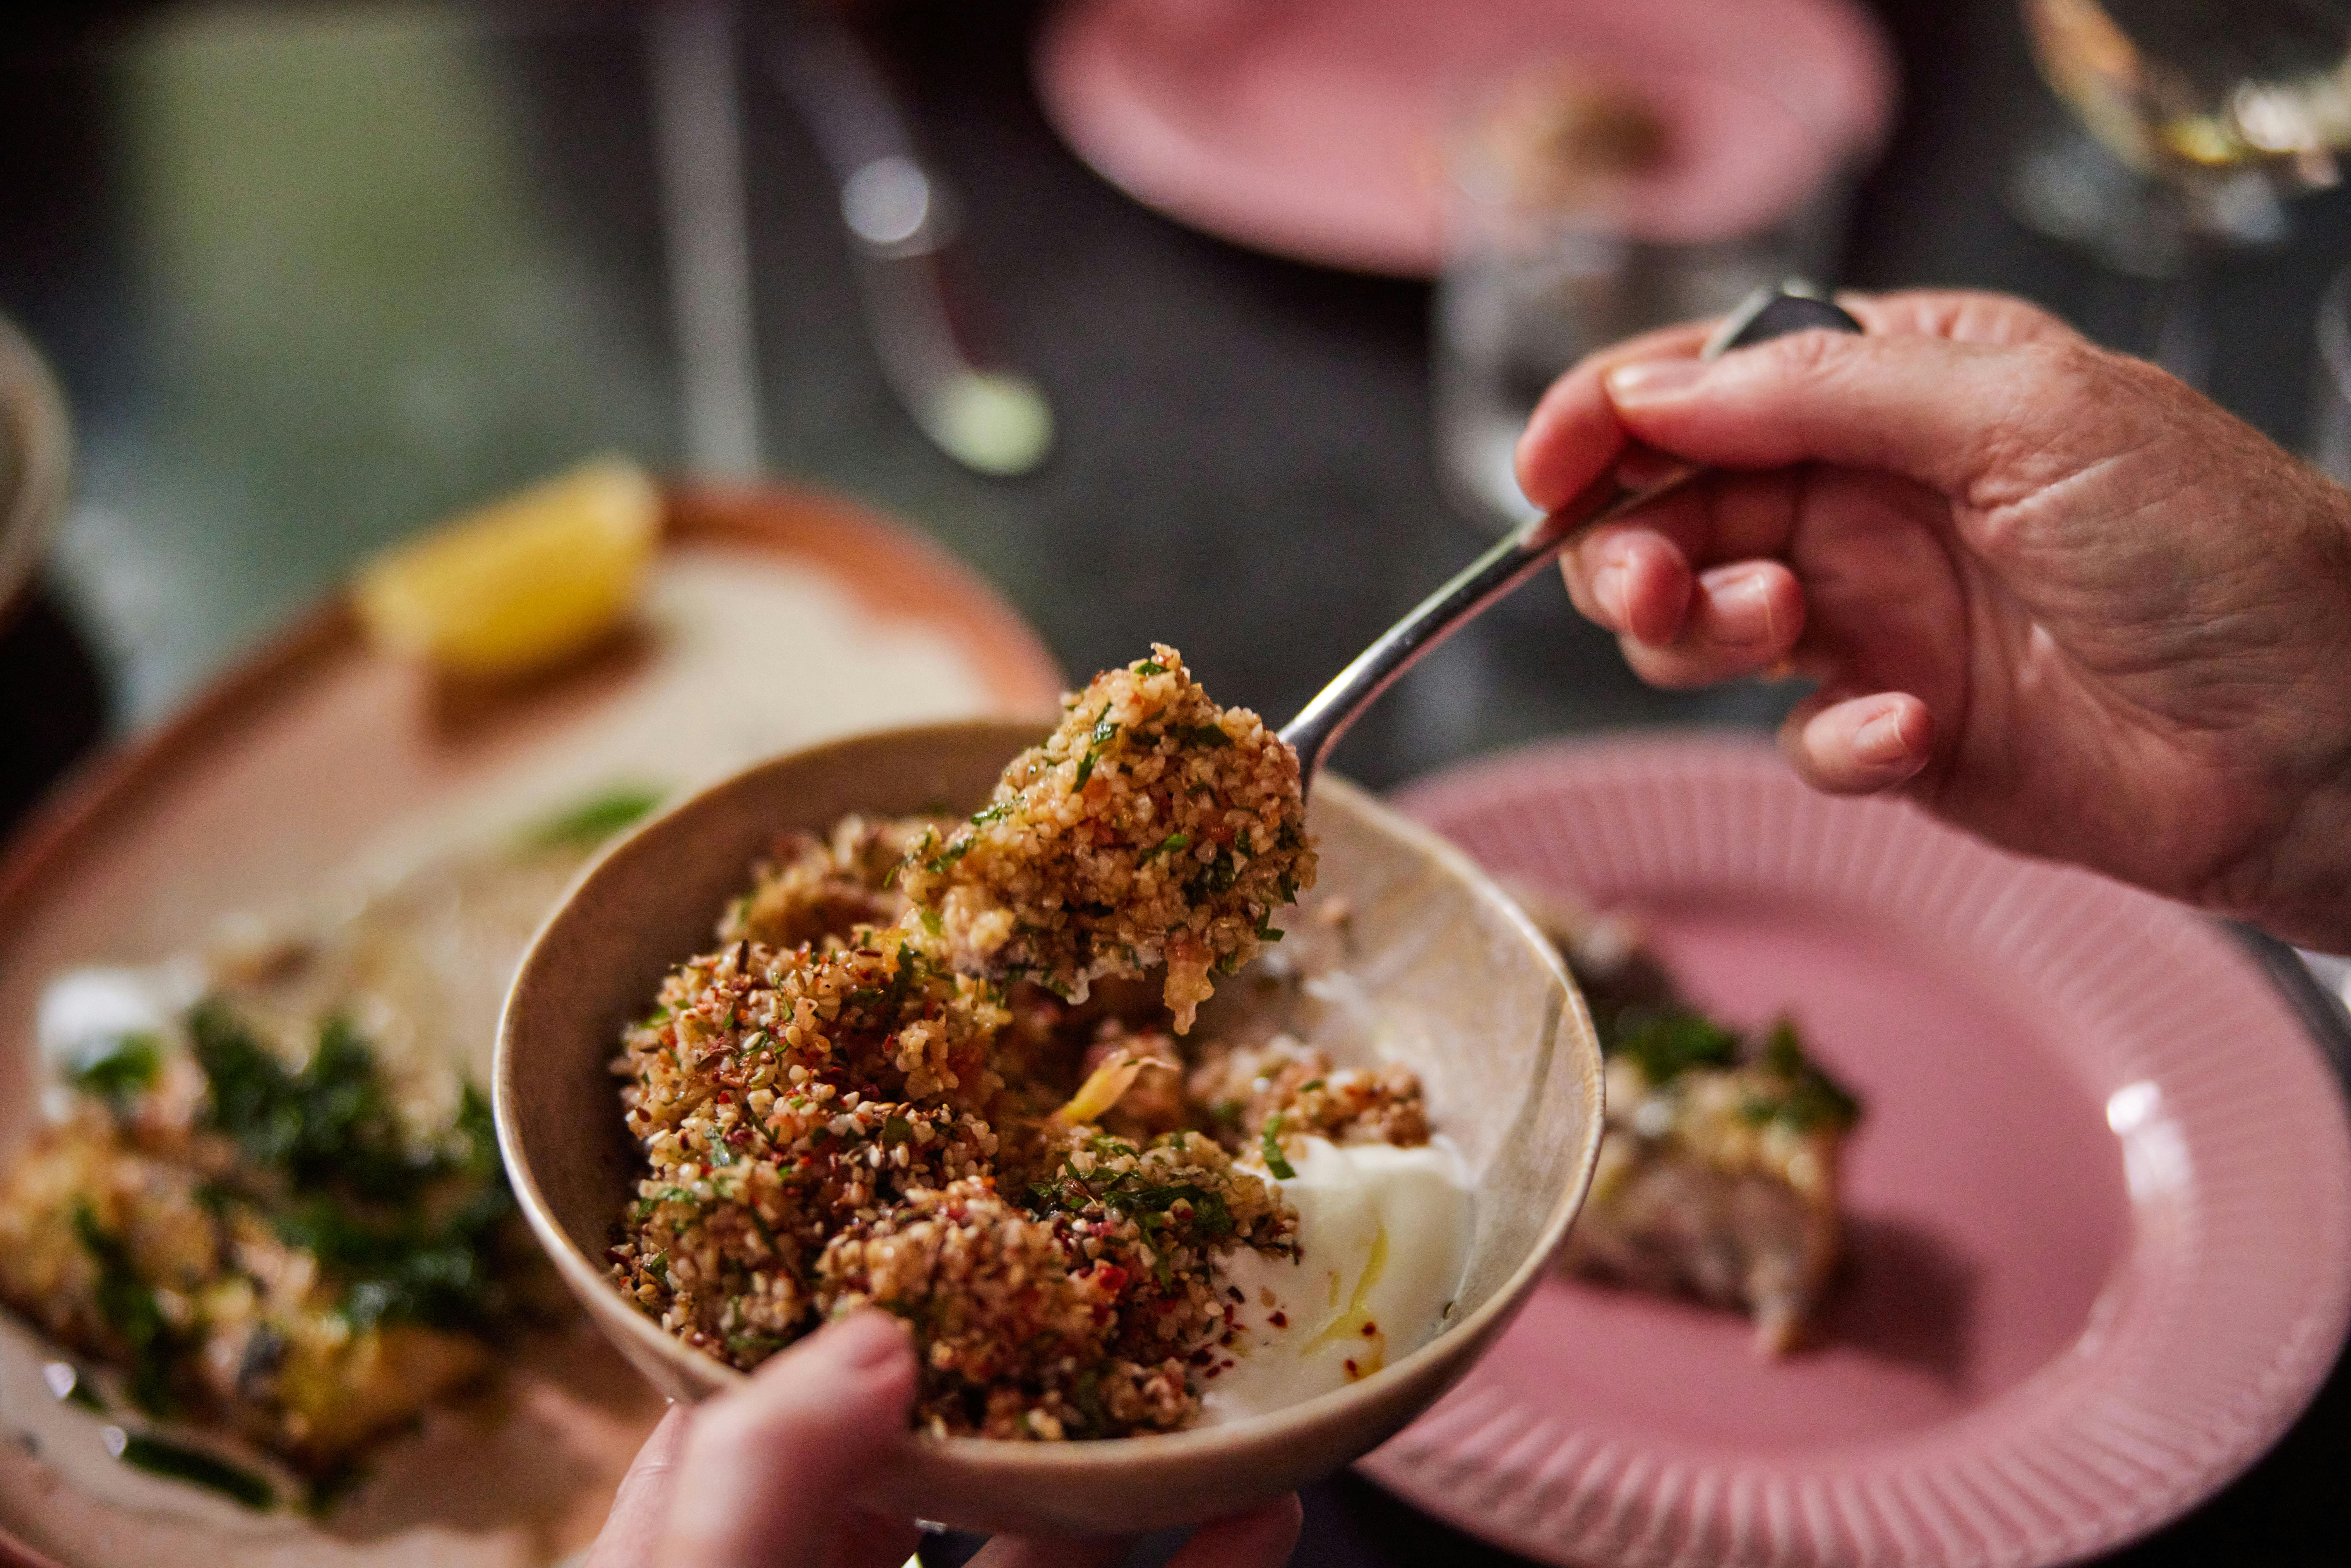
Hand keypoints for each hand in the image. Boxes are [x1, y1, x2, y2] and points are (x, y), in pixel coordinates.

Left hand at [587, 1311, 1305, 1567]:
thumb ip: (753, 1481)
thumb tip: (873, 1336)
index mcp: (717, 1560)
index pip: (775, 1412)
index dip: (854, 1317)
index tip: (950, 1223)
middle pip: (931, 1472)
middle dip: (1030, 1386)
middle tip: (1119, 1291)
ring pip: (1041, 1557)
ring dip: (1138, 1480)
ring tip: (1221, 1390)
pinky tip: (1254, 1516)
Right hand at [1518, 289, 2350, 951]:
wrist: (2318, 735)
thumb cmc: (2208, 549)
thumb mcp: (2019, 412)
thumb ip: (1822, 393)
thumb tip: (1658, 392)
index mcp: (1901, 390)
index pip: (1709, 389)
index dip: (1608, 423)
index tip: (1546, 473)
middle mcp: (1873, 500)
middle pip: (1678, 514)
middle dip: (1642, 550)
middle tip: (1662, 587)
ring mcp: (1879, 618)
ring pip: (1704, 626)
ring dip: (1712, 634)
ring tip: (1789, 635)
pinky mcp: (1898, 728)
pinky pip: (1798, 737)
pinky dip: (1833, 739)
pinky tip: (1914, 731)